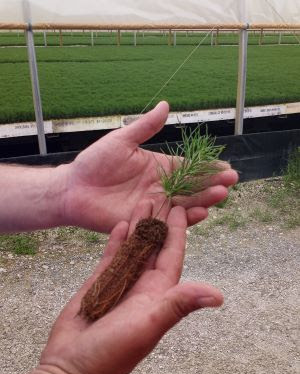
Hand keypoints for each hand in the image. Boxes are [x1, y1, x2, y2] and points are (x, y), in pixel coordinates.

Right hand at [21, 202, 222, 373]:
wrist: (72, 367)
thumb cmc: (112, 354)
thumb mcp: (148, 326)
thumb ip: (177, 305)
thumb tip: (218, 295)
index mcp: (158, 292)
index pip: (172, 255)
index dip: (178, 231)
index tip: (181, 208)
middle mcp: (143, 284)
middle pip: (154, 245)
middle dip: (158, 221)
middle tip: (161, 195)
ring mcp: (121, 282)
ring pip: (133, 247)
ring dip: (138, 225)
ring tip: (141, 201)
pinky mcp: (100, 282)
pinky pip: (111, 255)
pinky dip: (117, 239)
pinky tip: (121, 223)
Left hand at [60, 101, 237, 232]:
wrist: (74, 188)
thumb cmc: (95, 162)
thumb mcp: (122, 140)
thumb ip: (145, 126)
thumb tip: (166, 104)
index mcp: (159, 167)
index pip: (189, 168)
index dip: (207, 167)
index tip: (226, 166)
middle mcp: (162, 188)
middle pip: (193, 187)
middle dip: (213, 184)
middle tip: (231, 180)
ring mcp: (155, 206)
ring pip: (185, 205)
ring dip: (204, 200)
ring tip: (221, 194)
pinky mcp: (145, 222)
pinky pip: (168, 222)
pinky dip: (185, 219)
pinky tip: (200, 213)